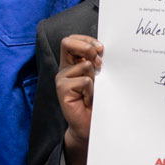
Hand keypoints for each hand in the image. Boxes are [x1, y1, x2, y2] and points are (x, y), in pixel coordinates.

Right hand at [57, 34, 102, 164]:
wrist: (89, 125)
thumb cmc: (96, 101)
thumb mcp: (98, 78)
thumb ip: (96, 63)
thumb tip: (102, 49)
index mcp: (72, 63)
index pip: (72, 40)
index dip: (86, 39)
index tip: (101, 48)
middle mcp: (65, 69)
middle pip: (68, 42)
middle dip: (86, 47)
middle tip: (100, 60)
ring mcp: (62, 79)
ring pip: (83, 65)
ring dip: (95, 77)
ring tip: (94, 92)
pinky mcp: (62, 89)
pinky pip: (84, 81)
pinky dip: (91, 90)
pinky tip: (88, 99)